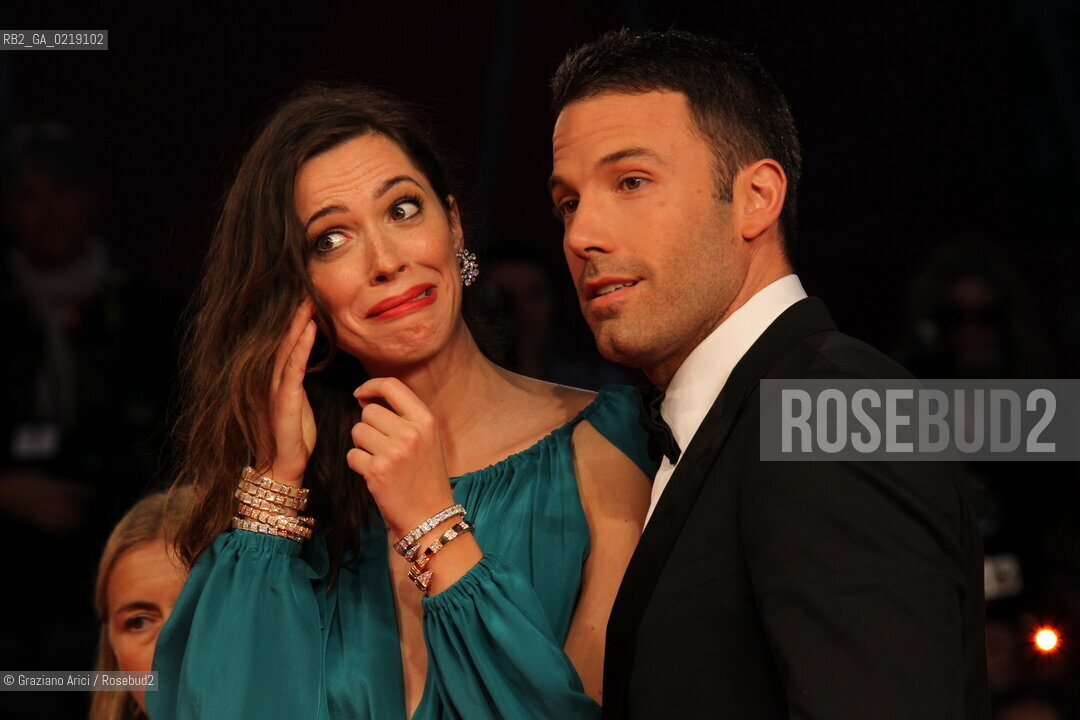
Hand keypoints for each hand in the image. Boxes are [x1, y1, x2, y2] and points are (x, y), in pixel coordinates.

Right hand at [0, 469, 94, 534]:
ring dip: (74, 521)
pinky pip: (50, 526)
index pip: (74, 489)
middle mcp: (50, 498)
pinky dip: (61, 529)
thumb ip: (52, 481)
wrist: (3, 492)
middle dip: (81, 510)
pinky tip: (66, 530)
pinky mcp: (34, 519)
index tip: (94, 494)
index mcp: (52, 485)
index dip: (86, 492)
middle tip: (86, 511)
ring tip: (80, 522)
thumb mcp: (39, 474)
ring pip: (63, 518)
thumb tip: (62, 485)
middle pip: (72, 506)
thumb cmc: (20, 480)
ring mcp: (42, 510)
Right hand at [266, 300, 317, 486]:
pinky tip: (309, 328)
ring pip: (286, 347)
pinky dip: (300, 347)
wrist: (283, 466)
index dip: (296, 318)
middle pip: (283, 338)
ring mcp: (274, 388)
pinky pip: (293, 368)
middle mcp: (271, 379)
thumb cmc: (294, 437)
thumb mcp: (299, 402)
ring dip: (298, 322)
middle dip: (295, 313)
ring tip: (309, 299)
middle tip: (307, 286)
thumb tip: (306, 360)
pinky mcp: (283, 400)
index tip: (308, 295)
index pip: (287, 341)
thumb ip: (299, 380)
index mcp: (278, 378)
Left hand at [347, 377, 455, 537]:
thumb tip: (365, 400)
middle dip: (367, 426)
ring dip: (361, 445)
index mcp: (426, 420)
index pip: (391, 386)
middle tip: (379, 445)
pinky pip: (352, 455)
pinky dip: (358, 464)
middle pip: (369, 411)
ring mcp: (394, 452)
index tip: (360, 394)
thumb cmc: (426, 476)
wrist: (431, 516)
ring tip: (379, 459)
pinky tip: (374, 474)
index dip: (370, 386)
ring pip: (357, 431)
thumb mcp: (427, 439)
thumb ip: (404, 417)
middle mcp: (411, 433)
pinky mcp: (377, 471)